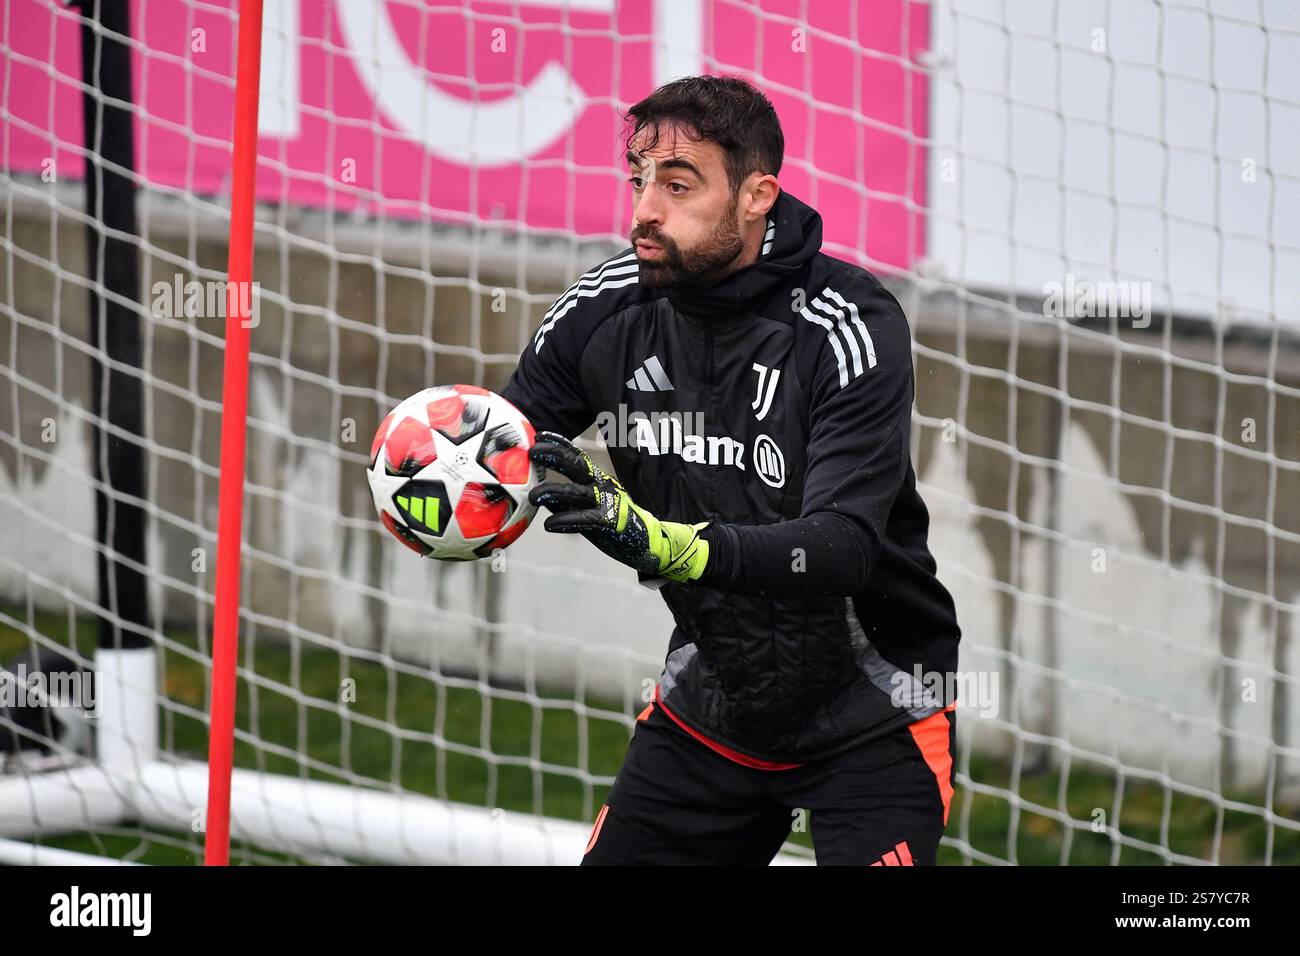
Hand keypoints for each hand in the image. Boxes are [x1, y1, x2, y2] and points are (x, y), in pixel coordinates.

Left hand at [526, 432, 708, 582]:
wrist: (645, 542)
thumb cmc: (611, 522)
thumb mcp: (586, 507)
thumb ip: (563, 501)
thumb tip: (538, 493)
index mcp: (597, 479)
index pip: (576, 456)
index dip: (558, 444)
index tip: (538, 436)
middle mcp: (602, 486)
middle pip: (577, 466)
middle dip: (554, 456)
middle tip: (532, 452)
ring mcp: (607, 503)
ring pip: (577, 493)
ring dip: (554, 491)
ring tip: (534, 496)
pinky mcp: (609, 523)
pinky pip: (585, 520)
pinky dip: (566, 521)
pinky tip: (549, 525)